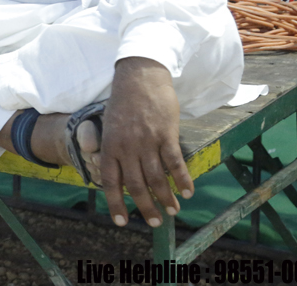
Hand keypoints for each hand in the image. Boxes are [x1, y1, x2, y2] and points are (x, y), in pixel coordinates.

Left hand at [97, 57, 192, 228]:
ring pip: (156, 178)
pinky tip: (187, 192)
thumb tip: (123, 174)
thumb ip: (116, 149)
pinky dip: (182, 179)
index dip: (116, 204)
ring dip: (165, 198)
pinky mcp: (166, 133)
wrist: (140, 75)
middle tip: (154, 222)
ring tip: (172, 211)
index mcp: (110, 145)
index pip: (111, 182)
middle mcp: (127, 147)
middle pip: (136, 185)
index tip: (122, 221)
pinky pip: (175, 162)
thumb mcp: (110, 125)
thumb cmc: (124, 100)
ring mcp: (147, 141)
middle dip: (145, 207)